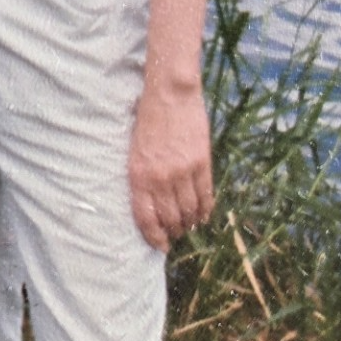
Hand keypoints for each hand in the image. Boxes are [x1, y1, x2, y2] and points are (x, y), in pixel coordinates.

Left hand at [127, 80, 213, 252]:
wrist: (169, 95)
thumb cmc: (146, 120)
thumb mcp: (133, 151)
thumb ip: (142, 178)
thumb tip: (152, 204)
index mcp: (138, 176)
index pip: (146, 218)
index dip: (154, 237)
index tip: (160, 246)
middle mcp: (160, 178)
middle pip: (170, 218)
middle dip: (174, 232)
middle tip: (177, 236)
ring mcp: (182, 171)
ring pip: (189, 210)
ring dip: (190, 223)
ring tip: (190, 227)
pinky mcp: (201, 162)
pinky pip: (205, 195)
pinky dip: (206, 209)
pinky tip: (204, 216)